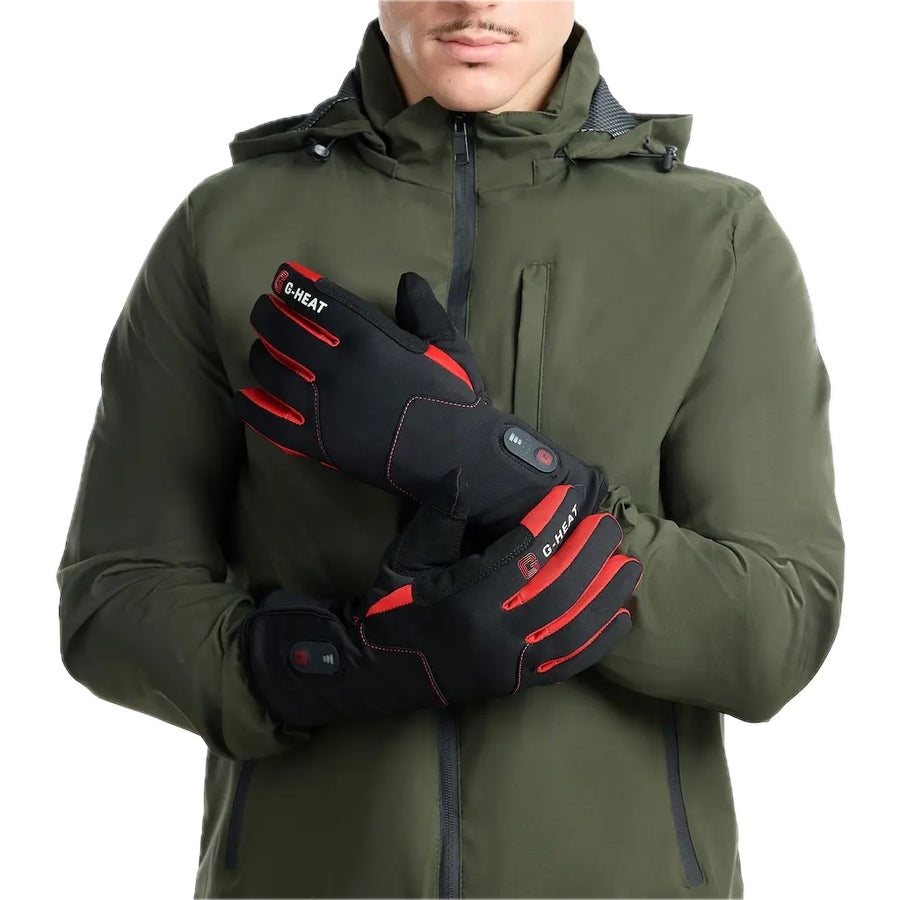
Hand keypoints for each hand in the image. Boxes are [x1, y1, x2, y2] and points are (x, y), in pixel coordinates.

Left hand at [235, 262, 608, 540]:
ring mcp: (322, 406)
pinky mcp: (318, 442)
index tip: (282, 277)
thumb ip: (423, 310)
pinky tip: (244, 397)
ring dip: (259, 354)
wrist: (454, 458)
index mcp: (367, 338)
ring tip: (259, 348)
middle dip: (267, 313)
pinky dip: (253, 408)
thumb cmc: (455, 399)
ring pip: (271, 372)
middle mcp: (336, 367)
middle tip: (263, 309)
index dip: (295, 285)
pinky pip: (271, 422)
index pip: (317, 302)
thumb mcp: (448, 345)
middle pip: (283, 331)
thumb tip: (407, 278)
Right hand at [242, 471, 640, 730]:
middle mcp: (493, 634)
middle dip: (589, 553)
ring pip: (572, 628)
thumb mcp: (407, 558)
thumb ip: (441, 518)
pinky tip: (621, 619)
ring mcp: (509, 664)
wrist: (377, 668)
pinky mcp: (516, 683)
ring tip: (628, 565)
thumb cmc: (392, 604)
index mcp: (464, 599)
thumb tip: (468, 473)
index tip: (570, 496)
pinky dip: (598, 643)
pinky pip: (568, 665)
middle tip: (610, 524)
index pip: (521, 556)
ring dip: (605, 596)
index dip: (550, 522)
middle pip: (557, 589)